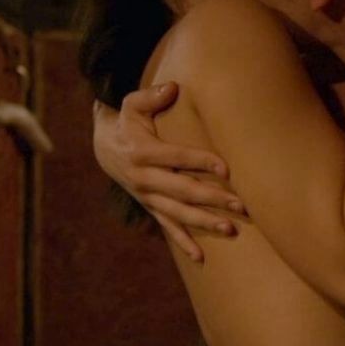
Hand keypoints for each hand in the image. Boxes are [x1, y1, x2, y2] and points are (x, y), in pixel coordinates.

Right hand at [92, 82, 244, 259]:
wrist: (103, 147)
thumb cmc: (127, 121)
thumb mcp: (131, 104)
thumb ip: (151, 96)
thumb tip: (173, 88)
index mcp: (142, 153)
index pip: (177, 157)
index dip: (201, 162)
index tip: (226, 168)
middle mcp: (144, 179)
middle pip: (183, 190)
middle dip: (213, 198)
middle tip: (241, 204)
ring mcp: (147, 197)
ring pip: (179, 214)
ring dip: (205, 222)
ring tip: (230, 229)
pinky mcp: (151, 207)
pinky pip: (168, 228)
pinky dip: (183, 242)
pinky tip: (201, 257)